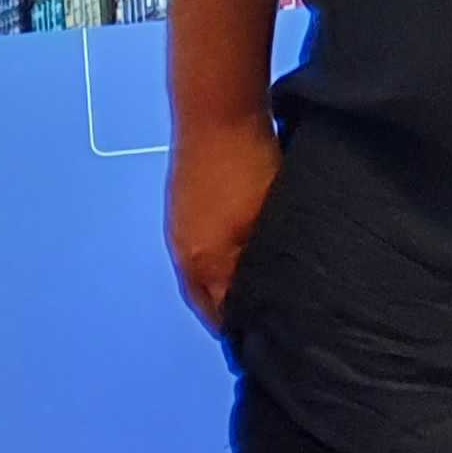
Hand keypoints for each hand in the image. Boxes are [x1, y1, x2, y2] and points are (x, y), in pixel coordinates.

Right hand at [168, 115, 281, 334]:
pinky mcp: (182, 208)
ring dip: (224, 284)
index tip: (268, 340)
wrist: (217, 112)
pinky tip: (239, 249)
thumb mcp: (262, 221)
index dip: (246, 329)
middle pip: (208, 300)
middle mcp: (185, 253)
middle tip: (262, 321)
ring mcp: (180, 229)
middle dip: (231, 312)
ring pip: (203, 274)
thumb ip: (262, 261)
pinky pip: (199, 248)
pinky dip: (217, 259)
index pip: (222, 316)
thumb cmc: (247, 163)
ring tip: (255, 287)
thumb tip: (270, 294)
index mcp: (204, 264)